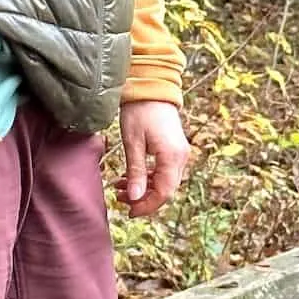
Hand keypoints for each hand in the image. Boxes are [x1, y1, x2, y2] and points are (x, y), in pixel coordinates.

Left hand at [115, 101, 190, 217]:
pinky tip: (127, 178)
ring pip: (164, 182)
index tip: (128, 212)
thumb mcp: (133, 143)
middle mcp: (180, 157)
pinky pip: (162, 172)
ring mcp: (179, 153)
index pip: (164, 192)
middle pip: (166, 190)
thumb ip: (135, 172)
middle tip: (119, 200)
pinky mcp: (173, 149)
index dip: (147, 206)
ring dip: (143, 189)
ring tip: (118, 187)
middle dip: (143, 200)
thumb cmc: (139, 112)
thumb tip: (135, 198)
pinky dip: (146, 178)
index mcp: (172, 156)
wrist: (151, 87)